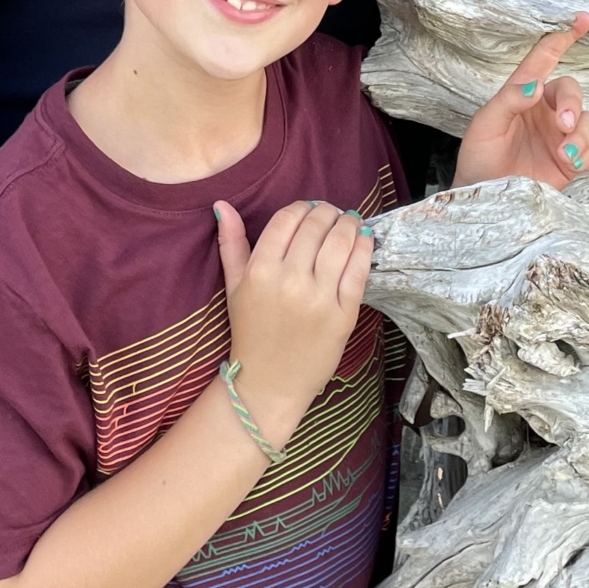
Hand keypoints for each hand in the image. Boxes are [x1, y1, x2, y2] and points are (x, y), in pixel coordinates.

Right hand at [215, 198, 371, 437]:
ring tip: (350, 221)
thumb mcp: (234, 287)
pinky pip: (359, 271)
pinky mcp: (343, 315)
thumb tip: (223, 205)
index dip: (302, 207)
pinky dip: (365, 248)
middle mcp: (290, 280)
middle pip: (316, 226)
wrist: (269, 383)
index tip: (310, 209)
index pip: (287, 219)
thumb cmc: (250, 332)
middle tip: (332, 213)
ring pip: (341, 242)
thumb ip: (231, 243)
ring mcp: (319, 298)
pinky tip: (364, 239)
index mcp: (260, 271)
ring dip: (349, 224)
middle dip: (328, 212)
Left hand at [453, 17, 588, 188]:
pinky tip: (570, 163)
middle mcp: (545, 110)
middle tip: (565, 123)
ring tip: (565, 153)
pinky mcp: (571, 160)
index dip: (563, 36)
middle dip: (573, 103)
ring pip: (588, 120)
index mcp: (522, 93)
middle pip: (572, 91)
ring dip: (581, 134)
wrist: (485, 199)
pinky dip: (587, 153)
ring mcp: (559, 135)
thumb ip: (509, 101)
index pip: (544, 58)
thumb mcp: (485, 125)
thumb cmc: (479, 157)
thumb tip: (535, 85)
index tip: (582, 19)